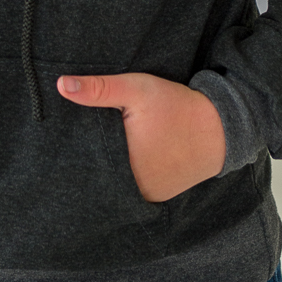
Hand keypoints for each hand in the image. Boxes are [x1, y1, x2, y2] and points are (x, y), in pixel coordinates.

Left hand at [57, 72, 225, 201]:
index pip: (85, 162)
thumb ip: (99, 89)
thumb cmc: (176, 106)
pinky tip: (119, 157)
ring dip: (107, 168)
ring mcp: (148, 196)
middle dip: (88, 158)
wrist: (221, 127)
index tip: (60, 137)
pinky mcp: (158, 195)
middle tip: (74, 141)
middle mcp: (135, 190)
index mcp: (124, 168)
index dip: (72, 149)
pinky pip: (132, 186)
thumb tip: (61, 85)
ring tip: (93, 148)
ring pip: (115, 182)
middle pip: (99, 175)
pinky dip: (125, 173)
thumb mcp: (136, 89)